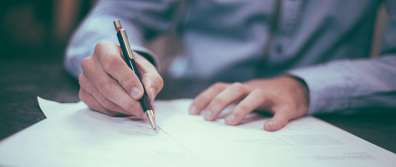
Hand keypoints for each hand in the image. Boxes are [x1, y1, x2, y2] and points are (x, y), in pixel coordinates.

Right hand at [78, 41, 162, 117]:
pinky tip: (126, 109)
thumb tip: (149, 94)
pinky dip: (115, 112)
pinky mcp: (83, 94)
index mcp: (104, 49)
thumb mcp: (148, 71)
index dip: (127, 80)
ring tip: (138, 110)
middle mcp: (90, 62)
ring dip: (123, 108)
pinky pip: (99, 107)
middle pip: (106, 84)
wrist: (122, 74)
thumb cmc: (134, 70)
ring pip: (104, 99)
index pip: (113, 63)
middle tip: (142, 110)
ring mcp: (84, 79)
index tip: (140, 94)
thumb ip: (151, 80)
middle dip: (127, 100)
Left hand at [189, 76, 308, 130]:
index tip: (192, 112)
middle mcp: (253, 88)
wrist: (295, 89)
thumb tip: (204, 113)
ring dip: (242, 108)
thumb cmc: (263, 96)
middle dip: (219, 102)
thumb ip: (228, 101)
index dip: (204, 98)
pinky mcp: (287, 106)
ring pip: (256, 96)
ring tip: (230, 122)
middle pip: (234, 89)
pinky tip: (268, 128)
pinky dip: (276, 120)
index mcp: (241, 88)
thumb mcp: (243, 95)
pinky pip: (282, 112)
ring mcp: (271, 96)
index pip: (219, 88)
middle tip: (208, 118)